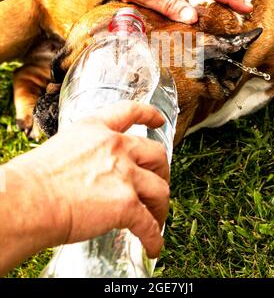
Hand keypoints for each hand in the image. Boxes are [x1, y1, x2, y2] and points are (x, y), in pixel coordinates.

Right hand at [10, 101, 168, 258]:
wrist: (28, 201)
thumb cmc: (33, 179)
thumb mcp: (61, 147)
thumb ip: (85, 153)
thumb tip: (89, 171)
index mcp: (97, 129)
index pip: (130, 112)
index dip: (149, 115)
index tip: (158, 120)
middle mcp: (115, 147)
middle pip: (156, 154)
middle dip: (162, 170)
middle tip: (158, 181)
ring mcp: (124, 174)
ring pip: (159, 189)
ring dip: (160, 206)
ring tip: (156, 217)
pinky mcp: (126, 204)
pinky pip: (149, 224)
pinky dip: (154, 238)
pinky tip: (152, 245)